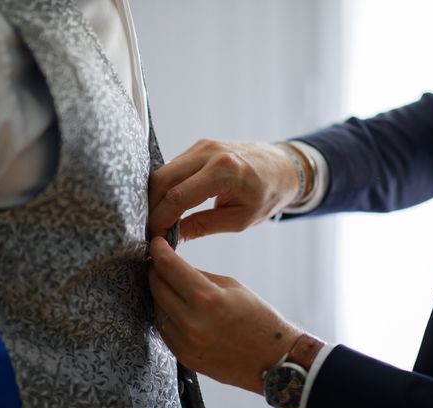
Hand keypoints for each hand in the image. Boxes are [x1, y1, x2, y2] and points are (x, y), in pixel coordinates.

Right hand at [148, 140, 311, 240]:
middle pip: (162, 180)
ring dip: (155, 197)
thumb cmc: (268, 194)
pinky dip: (165, 187)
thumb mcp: (240, 219)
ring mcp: (202, 146)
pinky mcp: (199, 146)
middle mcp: (209, 152)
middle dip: (151, 207)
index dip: (160, 219)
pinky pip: (173, 167)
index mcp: (224, 171)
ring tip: (157, 221)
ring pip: (163, 171)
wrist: (283, 167)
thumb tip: (172, 237)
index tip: (154, 237)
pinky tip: (166, 206)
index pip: (178, 197)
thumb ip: (204, 226)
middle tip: (149, 230)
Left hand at [148, 236, 303, 394]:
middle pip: (156, 286)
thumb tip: (174, 266)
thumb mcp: (232, 287)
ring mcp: (186, 342)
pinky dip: (166, 314)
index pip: (168, 266)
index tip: (157, 244)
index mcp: (208, 298)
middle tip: (162, 263)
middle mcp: (192, 322)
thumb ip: (199, 276)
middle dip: (157, 270)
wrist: (273, 360)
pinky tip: (176, 308)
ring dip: (160, 293)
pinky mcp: (184, 357)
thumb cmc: (259, 319)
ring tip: (171, 286)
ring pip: (156, 308)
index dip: (158, 250)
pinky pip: (164, 328)